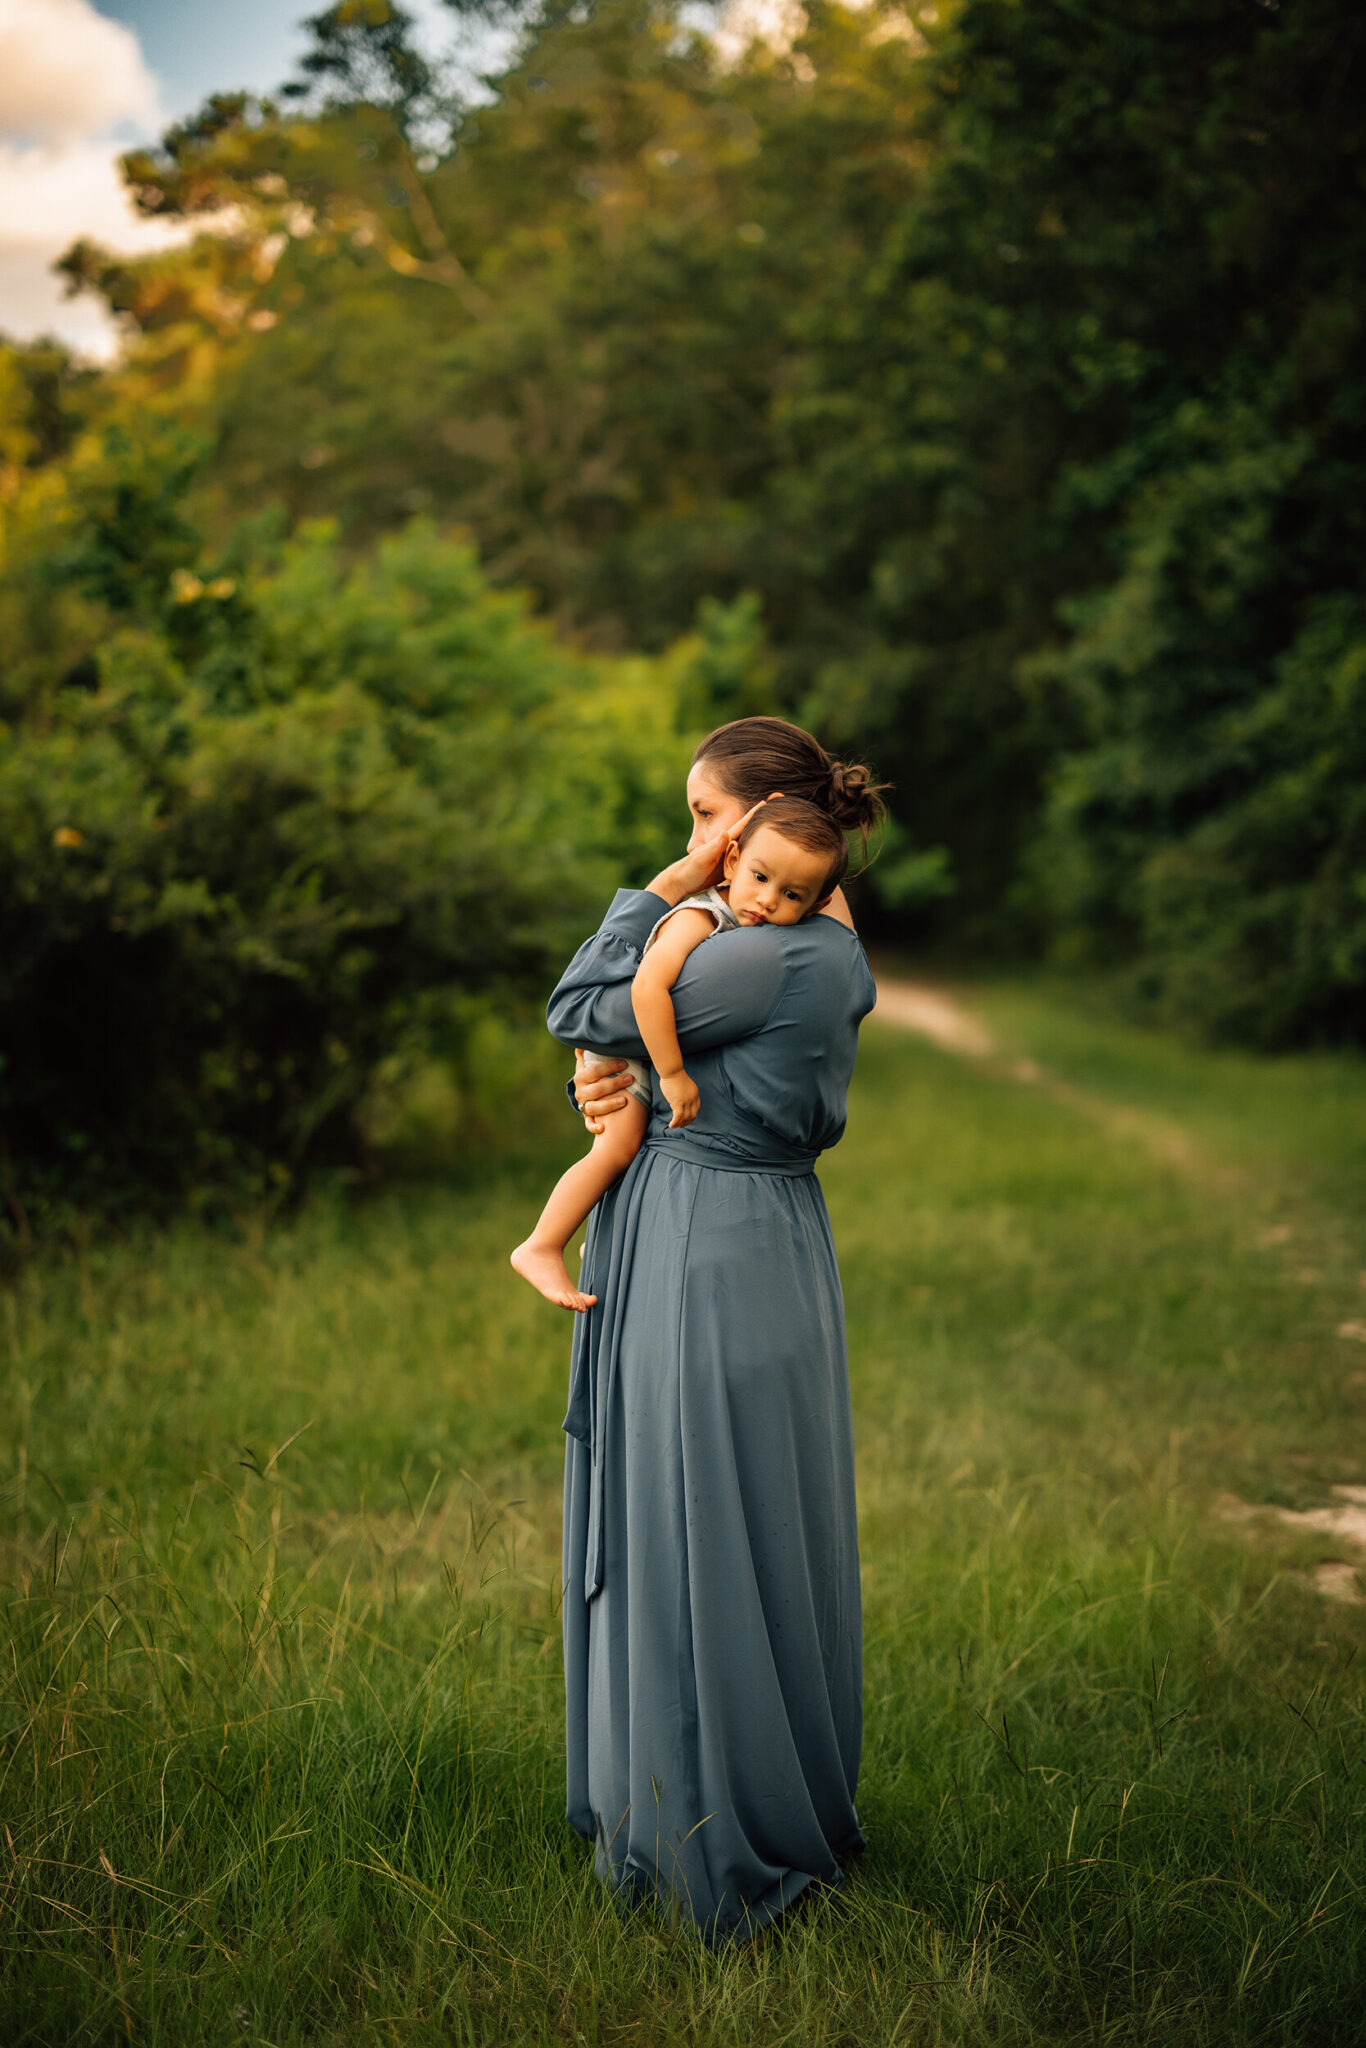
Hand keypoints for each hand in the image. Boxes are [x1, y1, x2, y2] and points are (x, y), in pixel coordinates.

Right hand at [574, 1050, 631, 1134]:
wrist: (587, 1097)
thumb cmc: (593, 1077)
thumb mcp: (588, 1065)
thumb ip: (587, 1055)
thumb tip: (582, 1044)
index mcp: (580, 1078)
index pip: (594, 1071)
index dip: (609, 1066)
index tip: (625, 1063)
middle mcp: (581, 1093)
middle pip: (597, 1089)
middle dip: (615, 1083)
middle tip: (631, 1078)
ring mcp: (584, 1106)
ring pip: (594, 1107)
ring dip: (609, 1104)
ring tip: (625, 1100)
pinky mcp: (588, 1118)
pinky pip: (589, 1124)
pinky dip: (594, 1127)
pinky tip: (603, 1128)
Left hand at [646, 794, 781, 902]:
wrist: (681, 882)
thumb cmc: (689, 870)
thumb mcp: (701, 859)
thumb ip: (712, 847)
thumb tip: (724, 832)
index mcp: (724, 841)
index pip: (743, 824)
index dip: (756, 813)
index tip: (770, 800)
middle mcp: (729, 845)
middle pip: (751, 829)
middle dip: (764, 817)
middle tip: (780, 803)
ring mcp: (731, 855)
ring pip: (752, 842)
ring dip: (764, 833)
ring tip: (780, 823)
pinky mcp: (731, 866)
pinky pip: (748, 856)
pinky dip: (759, 851)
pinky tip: (768, 850)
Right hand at [660, 1069, 700, 1129]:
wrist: (672, 1071)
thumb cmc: (674, 1076)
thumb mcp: (684, 1085)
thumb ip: (684, 1093)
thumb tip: (679, 1099)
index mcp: (695, 1094)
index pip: (697, 1108)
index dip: (692, 1115)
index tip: (687, 1118)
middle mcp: (692, 1099)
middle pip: (692, 1114)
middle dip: (687, 1121)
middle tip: (681, 1125)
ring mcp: (686, 1102)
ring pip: (685, 1117)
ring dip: (680, 1123)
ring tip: (675, 1126)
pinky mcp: (678, 1103)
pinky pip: (678, 1116)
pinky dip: (675, 1122)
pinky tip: (671, 1125)